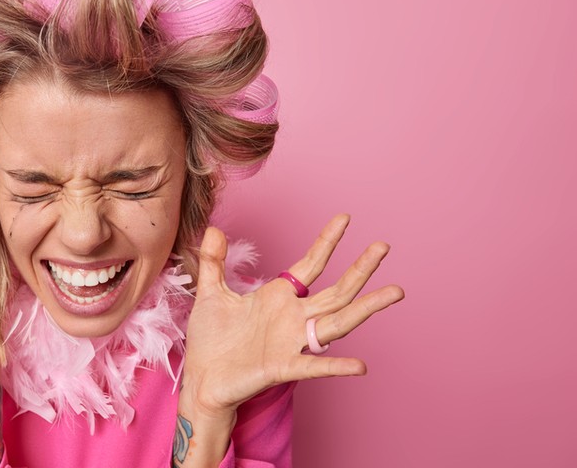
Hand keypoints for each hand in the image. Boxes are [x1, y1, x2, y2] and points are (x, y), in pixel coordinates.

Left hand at [181, 214, 403, 418]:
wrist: (202, 379)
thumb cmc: (211, 340)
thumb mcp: (210, 294)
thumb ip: (214, 262)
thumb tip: (213, 229)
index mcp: (278, 297)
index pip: (311, 264)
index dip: (327, 242)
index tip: (344, 218)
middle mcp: (292, 318)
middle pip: (336, 291)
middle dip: (360, 269)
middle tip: (383, 245)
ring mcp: (291, 342)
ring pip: (337, 322)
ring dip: (366, 308)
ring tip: (394, 291)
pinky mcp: (282, 367)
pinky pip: (314, 366)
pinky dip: (337, 366)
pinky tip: (360, 366)